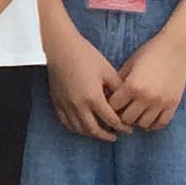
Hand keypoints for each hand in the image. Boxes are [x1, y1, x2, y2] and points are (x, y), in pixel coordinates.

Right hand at [44, 26, 127, 141]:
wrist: (61, 48)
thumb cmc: (85, 56)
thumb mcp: (107, 70)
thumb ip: (117, 88)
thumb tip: (126, 101)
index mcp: (94, 98)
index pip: (111, 120)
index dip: (122, 127)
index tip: (128, 129)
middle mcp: (78, 106)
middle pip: (94, 130)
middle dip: (107, 135)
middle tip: (116, 136)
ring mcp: (66, 105)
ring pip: (79, 129)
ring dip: (91, 134)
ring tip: (100, 133)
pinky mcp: (57, 102)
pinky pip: (66, 122)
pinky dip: (76, 128)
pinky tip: (82, 127)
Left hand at [109, 27, 185, 130]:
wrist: (177, 48)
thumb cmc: (150, 52)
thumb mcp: (130, 64)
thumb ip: (119, 81)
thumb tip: (107, 96)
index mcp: (132, 86)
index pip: (113, 106)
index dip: (110, 105)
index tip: (111, 103)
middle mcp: (146, 97)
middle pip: (126, 119)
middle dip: (122, 115)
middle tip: (122, 110)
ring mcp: (161, 103)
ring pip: (143, 124)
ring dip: (137, 120)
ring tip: (135, 113)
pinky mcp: (173, 105)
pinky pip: (161, 124)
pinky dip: (153, 124)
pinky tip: (148, 117)